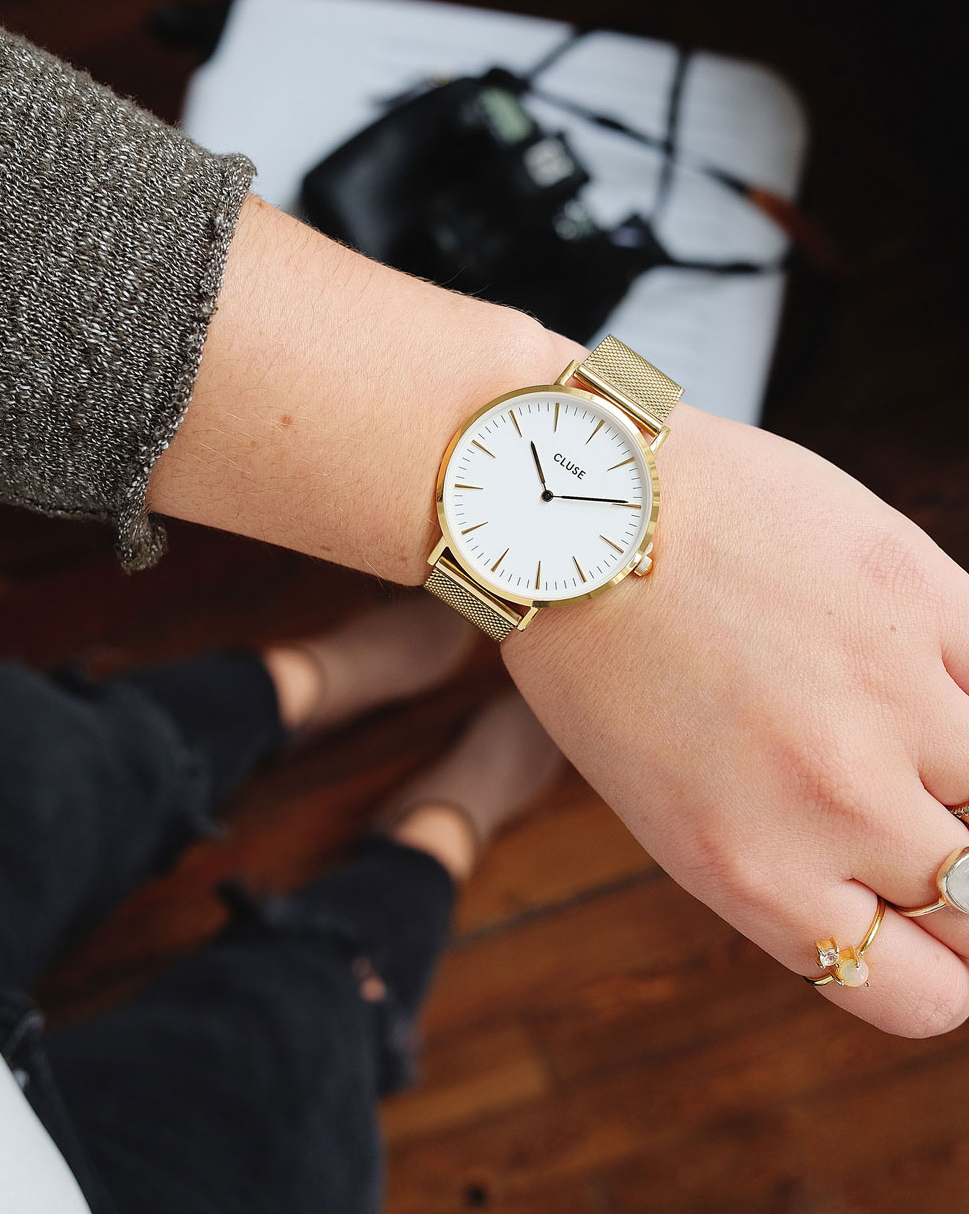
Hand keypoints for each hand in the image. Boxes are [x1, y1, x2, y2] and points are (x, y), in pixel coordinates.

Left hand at [505, 403, 968, 1037]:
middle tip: (923, 830)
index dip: (939, 970)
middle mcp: (836, 806)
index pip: (921, 995)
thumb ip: (785, 862)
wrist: (580, 514)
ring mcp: (893, 699)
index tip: (923, 925)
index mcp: (756, 876)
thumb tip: (888, 887)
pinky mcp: (923, 594)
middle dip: (961, 889)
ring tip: (908, 738)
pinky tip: (929, 677)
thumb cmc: (603, 660)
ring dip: (965, 782)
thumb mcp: (669, 806)